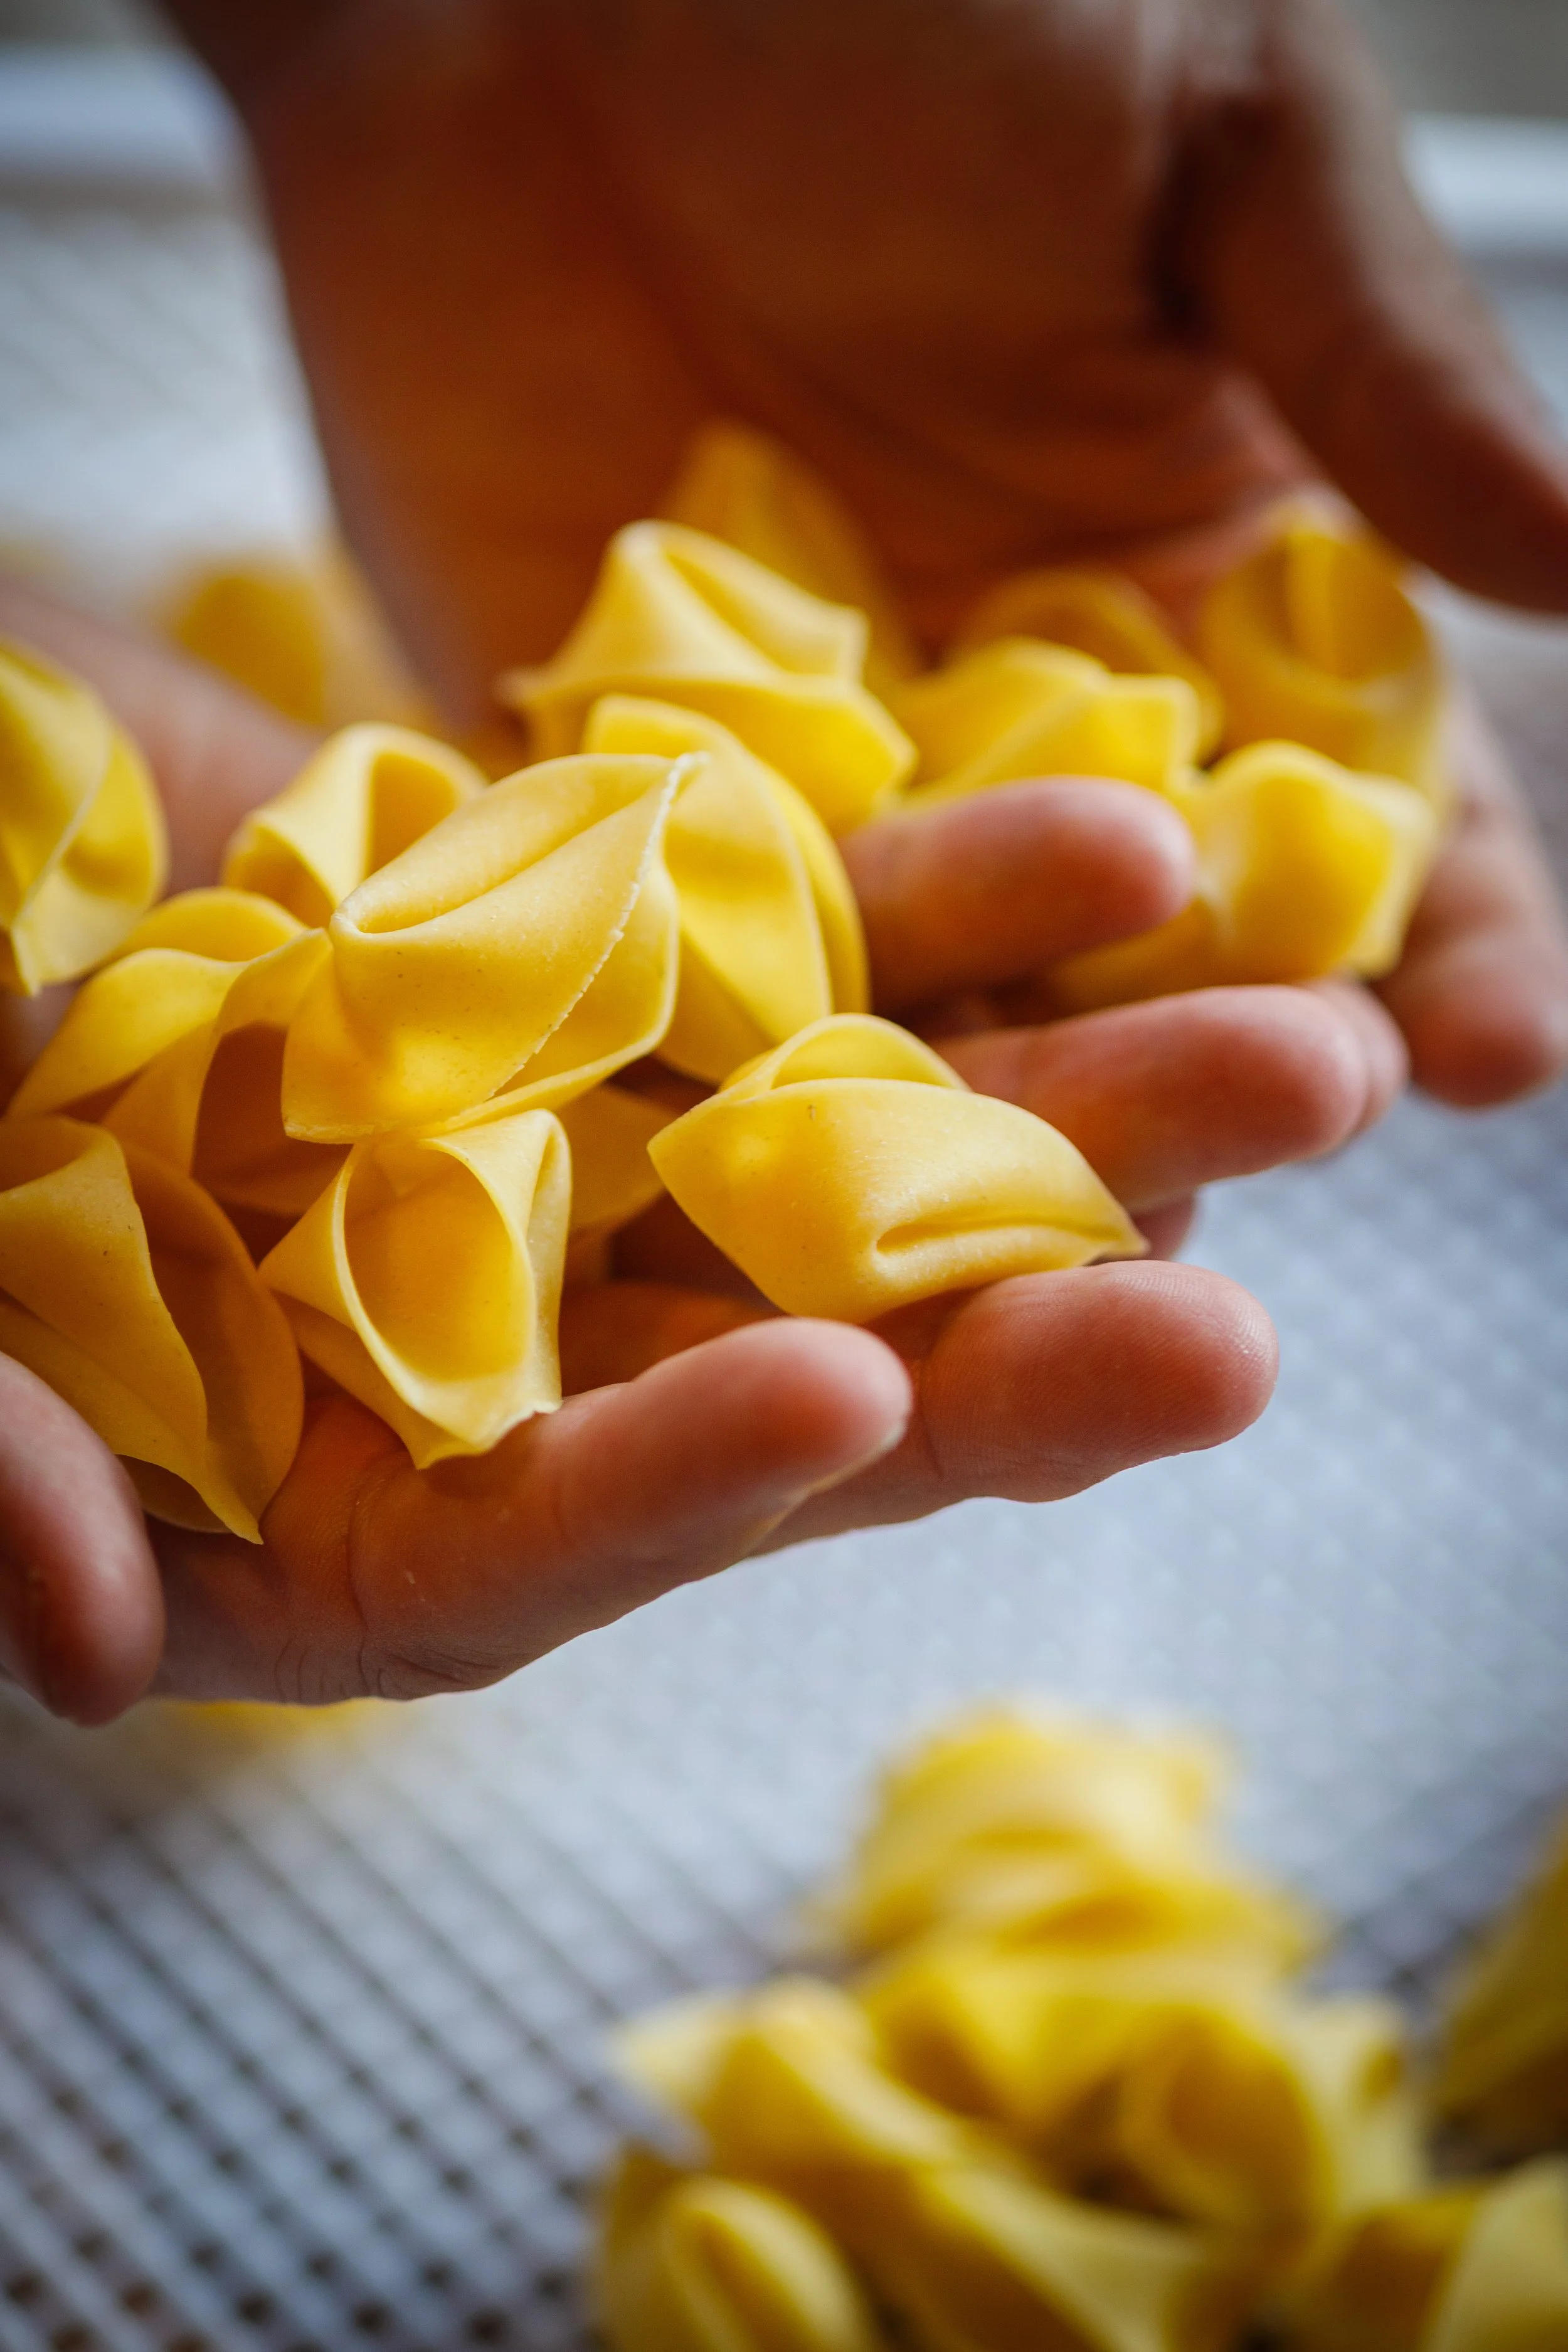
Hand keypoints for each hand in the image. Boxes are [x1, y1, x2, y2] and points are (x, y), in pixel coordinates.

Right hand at [0, 591, 1398, 1715]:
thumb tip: (71, 1652)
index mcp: (320, 1476)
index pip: (512, 1536)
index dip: (669, 1494)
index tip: (847, 1422)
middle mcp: (493, 1333)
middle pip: (763, 1368)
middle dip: (995, 1353)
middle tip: (1225, 1348)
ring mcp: (581, 1142)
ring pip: (853, 1147)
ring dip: (1075, 1110)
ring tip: (1313, 1065)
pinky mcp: (623, 964)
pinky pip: (812, 939)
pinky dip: (957, 899)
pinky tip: (1128, 849)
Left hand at [165, 0, 1567, 1104]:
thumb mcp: (1207, 146)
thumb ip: (1373, 375)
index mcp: (1210, 595)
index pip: (1361, 812)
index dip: (1442, 929)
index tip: (1493, 1040)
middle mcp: (1026, 732)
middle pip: (1150, 956)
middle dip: (1225, 1052)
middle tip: (1292, 1133)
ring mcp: (817, 784)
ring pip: (928, 1006)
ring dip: (995, 1117)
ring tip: (1067, 1228)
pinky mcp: (614, 793)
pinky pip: (679, 955)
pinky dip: (725, 1063)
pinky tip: (777, 1186)